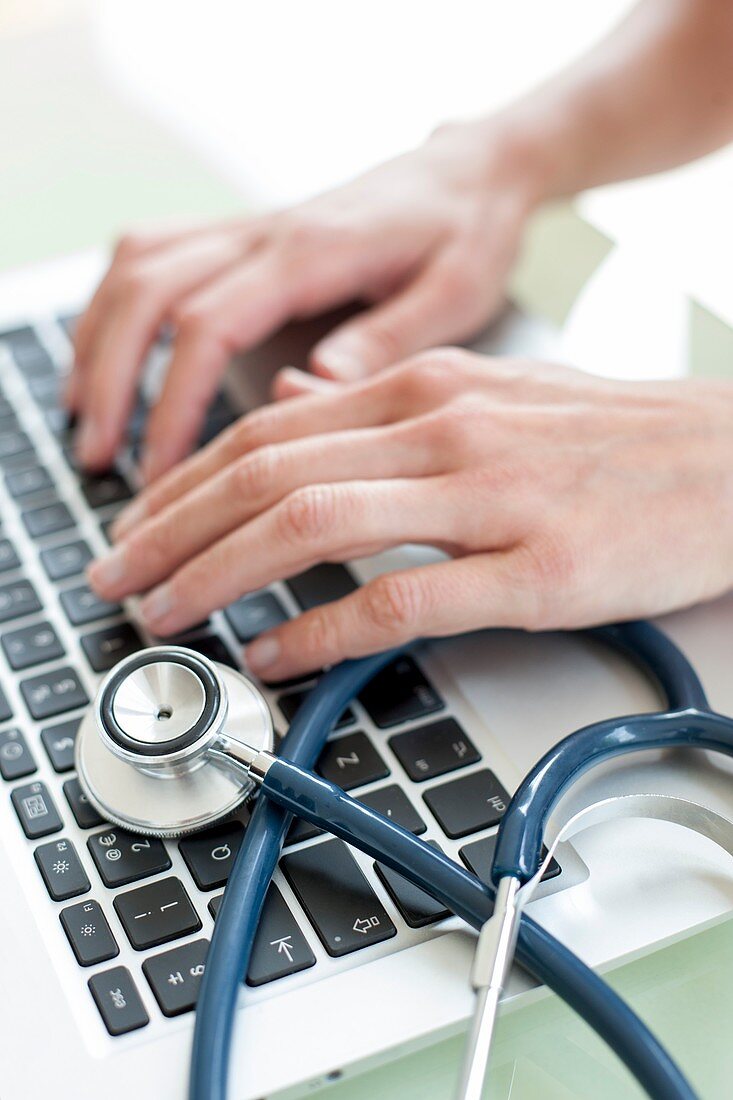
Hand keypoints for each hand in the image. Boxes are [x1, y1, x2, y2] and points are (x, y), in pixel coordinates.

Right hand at [67, 118, 543, 479]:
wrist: (472, 168)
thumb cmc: (470, 231)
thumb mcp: (457, 292)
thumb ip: (386, 339)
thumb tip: (311, 387)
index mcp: (313, 251)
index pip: (207, 324)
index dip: (172, 401)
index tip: (161, 471)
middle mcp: (267, 232)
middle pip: (148, 292)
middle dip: (110, 379)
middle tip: (98, 458)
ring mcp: (251, 227)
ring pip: (137, 267)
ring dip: (98, 340)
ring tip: (87, 419)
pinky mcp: (248, 233)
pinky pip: (154, 251)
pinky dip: (116, 301)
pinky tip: (110, 350)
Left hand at [86, 349, 732, 680]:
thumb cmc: (617, 440)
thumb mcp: (491, 396)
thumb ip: (386, 406)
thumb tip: (295, 411)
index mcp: (426, 383)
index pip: (266, 427)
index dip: (184, 481)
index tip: (138, 524)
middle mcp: (443, 426)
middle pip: (266, 470)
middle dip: (170, 529)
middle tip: (116, 578)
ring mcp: (488, 495)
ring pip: (312, 523)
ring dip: (219, 574)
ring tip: (167, 616)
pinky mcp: (532, 569)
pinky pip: (398, 596)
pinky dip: (319, 630)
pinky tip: (274, 654)